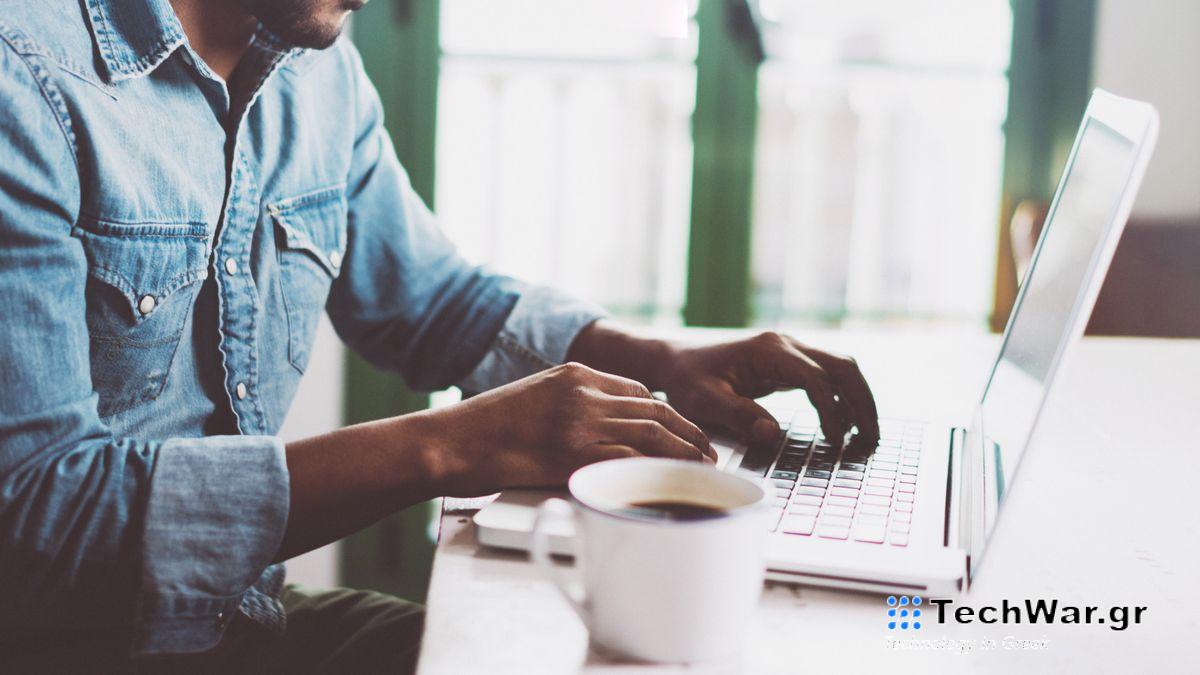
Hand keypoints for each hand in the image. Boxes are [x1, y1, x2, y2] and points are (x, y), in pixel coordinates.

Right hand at [427, 362, 715, 494]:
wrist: (450, 442)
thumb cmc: (484, 429)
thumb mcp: (533, 398)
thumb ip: (570, 406)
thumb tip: (601, 430)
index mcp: (574, 374)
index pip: (637, 391)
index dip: (667, 414)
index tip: (682, 431)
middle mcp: (582, 392)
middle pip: (654, 410)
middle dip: (688, 432)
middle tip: (708, 452)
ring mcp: (579, 422)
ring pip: (651, 433)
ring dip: (684, 452)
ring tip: (702, 469)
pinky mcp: (572, 453)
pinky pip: (628, 460)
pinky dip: (656, 471)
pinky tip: (671, 482)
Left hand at [656, 332, 879, 445]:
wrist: (675, 361)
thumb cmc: (687, 380)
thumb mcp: (703, 400)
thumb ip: (738, 415)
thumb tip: (773, 434)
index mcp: (768, 350)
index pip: (816, 378)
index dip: (831, 411)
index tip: (836, 442)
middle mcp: (786, 345)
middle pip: (842, 366)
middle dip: (862, 402)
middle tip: (872, 440)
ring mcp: (790, 352)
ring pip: (841, 369)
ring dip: (858, 400)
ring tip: (867, 437)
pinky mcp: (789, 364)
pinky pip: (827, 378)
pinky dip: (842, 399)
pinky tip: (844, 427)